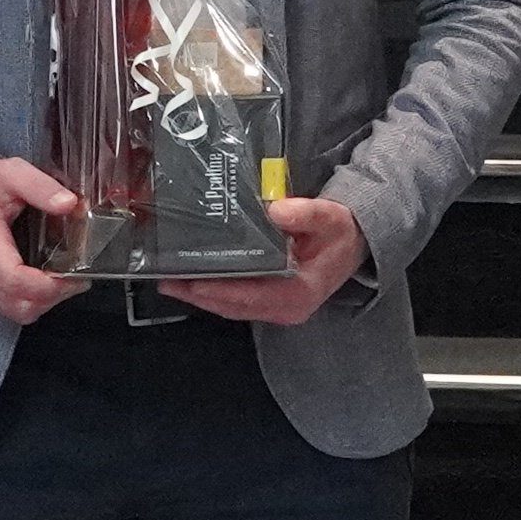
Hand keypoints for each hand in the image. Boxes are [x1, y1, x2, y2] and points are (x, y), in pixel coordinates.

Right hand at [0, 156, 89, 324]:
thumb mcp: (11, 172)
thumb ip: (40, 186)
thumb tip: (69, 204)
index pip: (13, 279)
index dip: (47, 286)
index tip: (72, 276)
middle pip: (18, 303)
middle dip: (54, 297)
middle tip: (75, 278)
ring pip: (16, 311)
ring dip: (45, 303)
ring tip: (63, 281)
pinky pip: (10, 310)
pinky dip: (32, 303)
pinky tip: (45, 285)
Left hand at [164, 194, 368, 327]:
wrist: (353, 243)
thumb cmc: (339, 231)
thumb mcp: (328, 217)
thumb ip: (304, 213)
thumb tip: (275, 211)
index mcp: (300, 292)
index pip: (253, 296)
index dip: (221, 291)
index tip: (194, 282)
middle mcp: (287, 308)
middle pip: (235, 306)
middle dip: (199, 295)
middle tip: (168, 281)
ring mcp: (278, 308)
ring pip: (232, 307)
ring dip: (201, 296)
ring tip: (171, 282)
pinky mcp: (271, 301)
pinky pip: (237, 302)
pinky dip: (213, 293)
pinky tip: (193, 282)